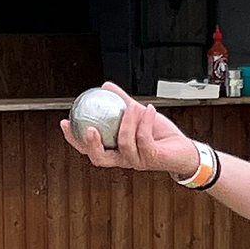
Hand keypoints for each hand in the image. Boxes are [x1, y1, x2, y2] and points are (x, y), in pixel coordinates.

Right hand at [60, 83, 199, 176]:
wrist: (185, 149)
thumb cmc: (160, 135)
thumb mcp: (138, 115)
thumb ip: (122, 103)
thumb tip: (105, 87)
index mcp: (115, 151)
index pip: (89, 149)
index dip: (74, 139)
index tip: (64, 122)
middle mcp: (124, 159)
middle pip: (100, 159)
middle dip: (91, 144)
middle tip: (90, 128)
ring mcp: (138, 161)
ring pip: (124, 143)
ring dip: (127, 122)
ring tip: (133, 107)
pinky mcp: (153, 159)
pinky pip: (144, 138)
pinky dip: (145, 121)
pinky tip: (149, 109)